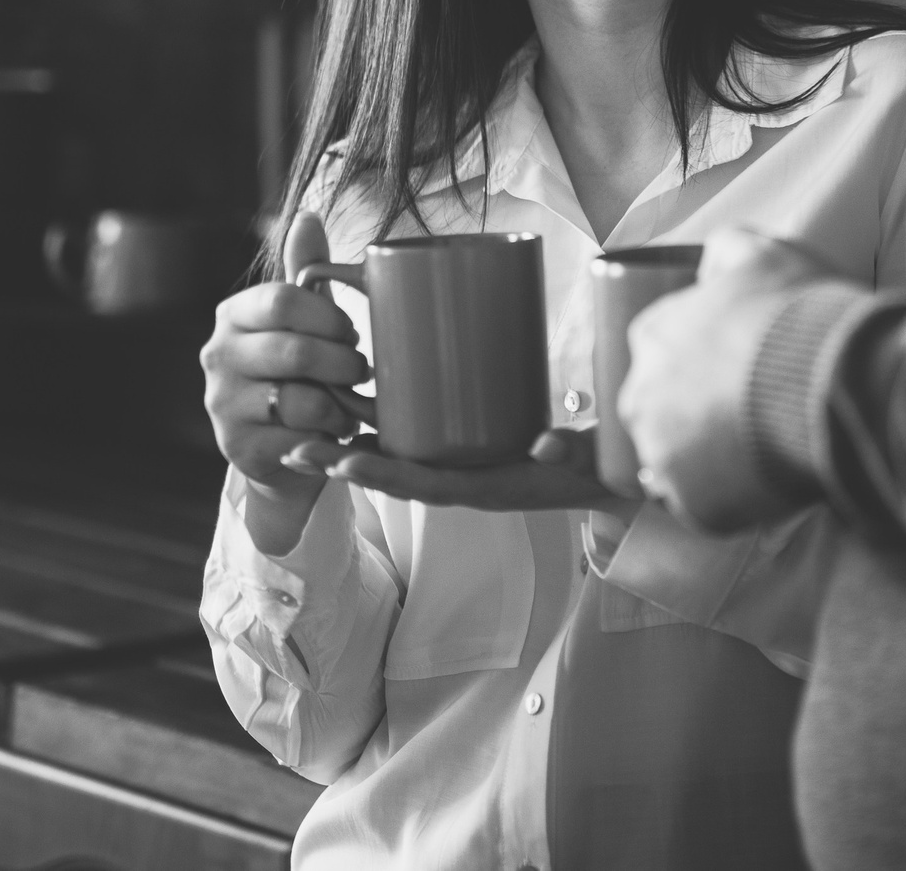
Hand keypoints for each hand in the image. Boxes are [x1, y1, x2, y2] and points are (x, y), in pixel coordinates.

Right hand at [198, 211, 376, 552]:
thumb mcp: (302, 319)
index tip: (351, 333)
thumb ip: (305, 269)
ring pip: (301, 401)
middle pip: (294, 351)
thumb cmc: (298, 370)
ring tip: (351, 404)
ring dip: (341, 404)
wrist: (282, 446)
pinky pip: (300, 440)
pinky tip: (333, 433)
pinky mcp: (238, 449)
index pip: (282, 300)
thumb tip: (309, 216)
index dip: (330, 317)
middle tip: (361, 371)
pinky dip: (329, 437)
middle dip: (343, 363)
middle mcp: (217, 357)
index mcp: (233, 315)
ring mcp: (222, 406)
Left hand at [283, 425, 639, 522]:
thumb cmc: (601, 468)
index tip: (341, 464)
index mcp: (489, 487)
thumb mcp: (592, 461)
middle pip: (396, 476)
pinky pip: (415, 451)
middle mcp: (467, 483)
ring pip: (398, 464)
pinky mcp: (467, 454)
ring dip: (351, 452)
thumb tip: (548, 443)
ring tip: (301, 437)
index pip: (425, 485)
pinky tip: (352, 418)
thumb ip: (574, 452)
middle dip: (345, 464)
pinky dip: (379, 440)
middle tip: (292, 452)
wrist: (614, 480)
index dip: (382, 474)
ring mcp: (464, 471)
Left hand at [619, 228, 842, 533]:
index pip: (657, 351)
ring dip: (709, 457)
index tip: (732, 369)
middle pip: (659, 410)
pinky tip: (764, 477)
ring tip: (761, 447)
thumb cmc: (799, 312)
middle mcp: (640, 396)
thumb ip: (724, 251)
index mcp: (650, 335)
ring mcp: (663, 454)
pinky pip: (701, 506)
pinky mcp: (691, 504)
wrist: (836, 380)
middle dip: (695, 412)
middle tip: (749, 411)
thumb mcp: (761, 251)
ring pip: (676, 462)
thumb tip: (709, 264)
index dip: (698, 361)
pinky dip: (729, 497)